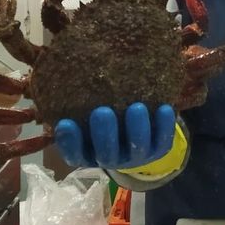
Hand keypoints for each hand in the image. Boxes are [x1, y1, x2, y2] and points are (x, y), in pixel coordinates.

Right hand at [55, 103, 175, 169]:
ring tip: (136, 108)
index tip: (65, 123)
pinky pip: (162, 142)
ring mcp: (135, 156)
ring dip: (136, 130)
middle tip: (102, 112)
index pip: (74, 153)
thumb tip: (59, 66)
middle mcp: (110, 158)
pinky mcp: (157, 150)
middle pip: (106, 153)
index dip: (69, 142)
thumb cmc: (106, 116)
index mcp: (89, 152)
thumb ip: (78, 101)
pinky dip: (164, 126)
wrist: (137, 133)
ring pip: (136, 148)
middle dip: (104, 134)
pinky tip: (164, 108)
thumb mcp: (88, 112)